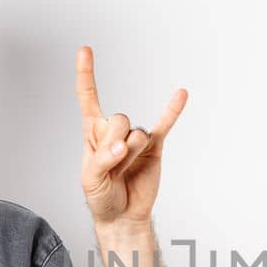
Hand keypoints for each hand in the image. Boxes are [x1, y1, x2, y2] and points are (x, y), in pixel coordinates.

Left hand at [76, 45, 186, 226]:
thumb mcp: (90, 182)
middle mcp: (114, 129)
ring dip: (131, 156)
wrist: (123, 216)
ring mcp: (136, 137)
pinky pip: (165, 125)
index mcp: (93, 132)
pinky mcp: (155, 146)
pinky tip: (181, 94)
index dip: (86, 75)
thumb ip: (101, 160)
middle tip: (112, 167)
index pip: (88, 98)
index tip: (85, 50)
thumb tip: (122, 145)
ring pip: (136, 135)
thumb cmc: (102, 197)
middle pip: (118, 120)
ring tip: (125, 173)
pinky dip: (173, 110)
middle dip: (115, 145)